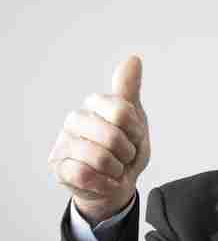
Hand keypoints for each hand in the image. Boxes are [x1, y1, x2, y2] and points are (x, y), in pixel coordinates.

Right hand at [48, 56, 150, 224]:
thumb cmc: (125, 149)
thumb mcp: (135, 119)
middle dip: (127, 153)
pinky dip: (104, 182)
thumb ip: (131, 91)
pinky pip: (85, 175)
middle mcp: (75, 119)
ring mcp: (63, 142)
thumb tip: (133, 59)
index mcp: (95, 104)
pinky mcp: (58, 166)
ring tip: (114, 168)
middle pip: (112, 137)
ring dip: (117, 170)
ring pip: (99, 158)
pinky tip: (105, 180)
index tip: (134, 136)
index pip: (122, 111)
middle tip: (125, 156)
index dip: (136, 131)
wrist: (117, 182)